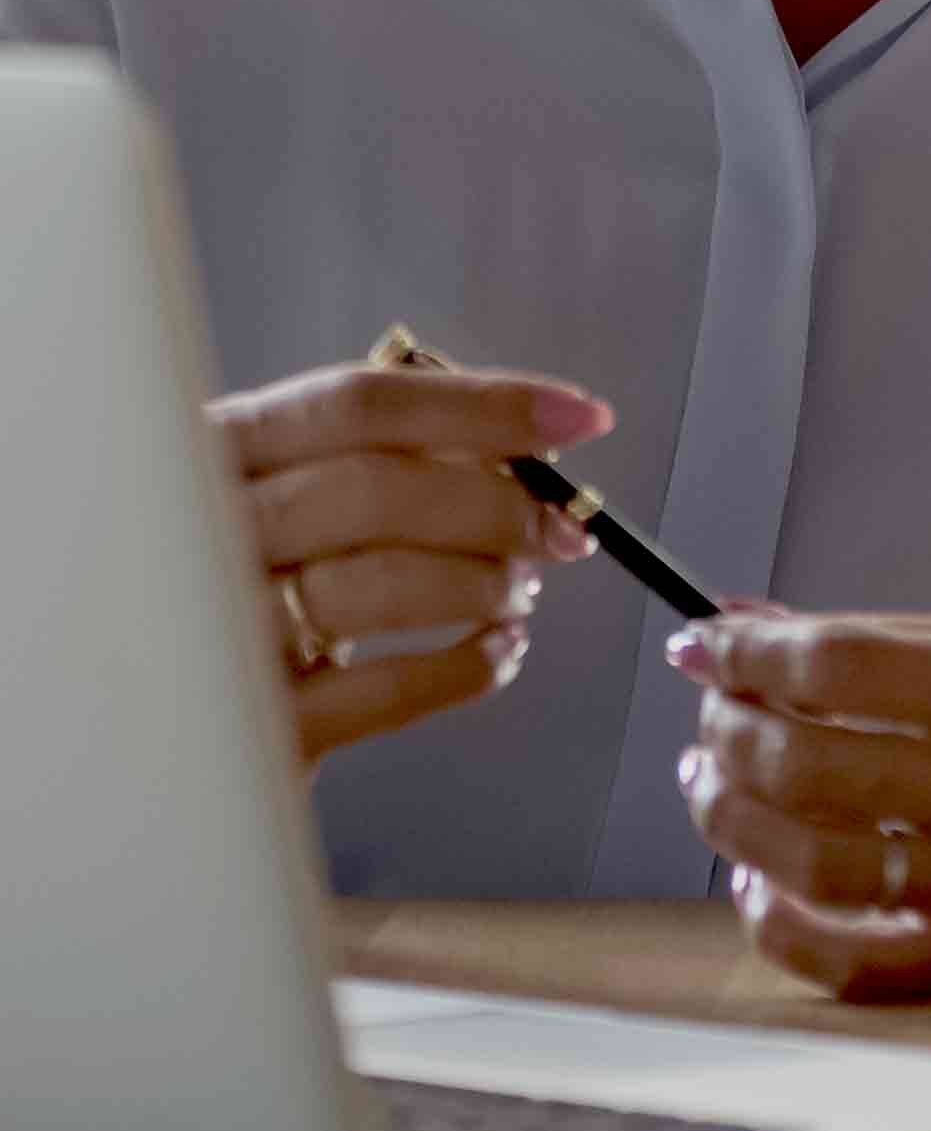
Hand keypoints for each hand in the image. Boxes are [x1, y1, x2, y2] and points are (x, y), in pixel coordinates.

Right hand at [210, 357, 605, 766]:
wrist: (149, 726)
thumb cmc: (234, 590)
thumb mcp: (277, 501)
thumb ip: (370, 460)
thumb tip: (518, 445)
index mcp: (211, 450)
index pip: (358, 403)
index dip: (485, 404)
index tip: (582, 418)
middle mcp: (196, 532)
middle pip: (374, 489)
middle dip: (495, 505)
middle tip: (558, 529)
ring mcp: (210, 631)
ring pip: (377, 584)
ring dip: (480, 583)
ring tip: (515, 591)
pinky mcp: (246, 727)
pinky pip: (381, 692)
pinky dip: (465, 668)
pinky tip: (497, 653)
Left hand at [667, 607, 930, 998]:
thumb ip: (888, 640)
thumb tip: (758, 626)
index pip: (838, 664)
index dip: (748, 653)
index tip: (705, 647)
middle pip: (807, 761)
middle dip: (730, 731)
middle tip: (714, 716)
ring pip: (809, 860)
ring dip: (730, 817)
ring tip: (712, 784)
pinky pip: (848, 963)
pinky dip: (777, 925)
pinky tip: (755, 881)